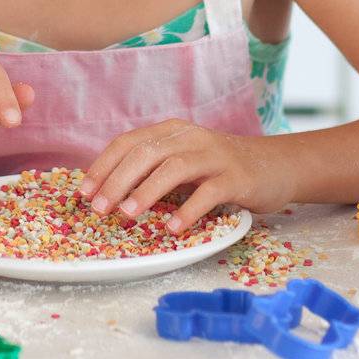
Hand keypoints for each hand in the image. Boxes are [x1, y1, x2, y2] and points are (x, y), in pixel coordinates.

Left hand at [79, 120, 292, 231]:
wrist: (274, 165)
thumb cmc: (218, 168)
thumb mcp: (183, 160)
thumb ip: (153, 168)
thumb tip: (110, 191)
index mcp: (171, 131)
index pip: (128, 142)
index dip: (103, 166)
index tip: (83, 191)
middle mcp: (190, 137)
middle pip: (145, 153)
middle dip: (116, 180)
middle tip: (98, 207)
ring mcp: (214, 156)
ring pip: (173, 168)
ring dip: (146, 192)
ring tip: (126, 215)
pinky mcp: (236, 178)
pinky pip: (208, 192)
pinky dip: (187, 210)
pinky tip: (171, 228)